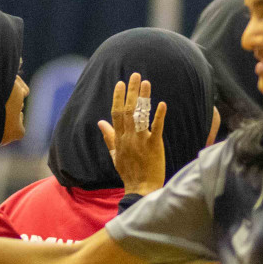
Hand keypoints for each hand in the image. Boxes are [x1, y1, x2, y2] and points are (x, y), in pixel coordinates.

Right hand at [98, 73, 166, 194]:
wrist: (140, 188)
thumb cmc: (129, 172)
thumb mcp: (114, 154)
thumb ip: (109, 136)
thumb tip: (100, 122)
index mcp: (119, 138)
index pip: (116, 113)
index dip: (118, 97)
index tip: (120, 83)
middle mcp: (128, 137)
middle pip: (127, 109)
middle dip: (131, 91)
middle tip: (135, 75)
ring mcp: (141, 141)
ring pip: (140, 115)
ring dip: (143, 98)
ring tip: (146, 82)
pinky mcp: (154, 146)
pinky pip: (156, 128)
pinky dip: (159, 116)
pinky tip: (162, 103)